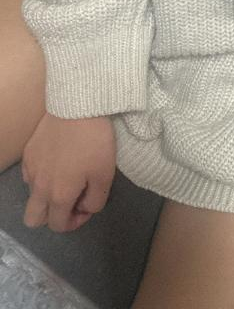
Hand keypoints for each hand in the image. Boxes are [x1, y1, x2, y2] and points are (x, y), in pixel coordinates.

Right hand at [21, 112, 116, 232]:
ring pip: (31, 196)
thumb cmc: (95, 142)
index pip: (57, 225)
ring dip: (46, 195)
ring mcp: (30, 168)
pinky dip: (41, 176)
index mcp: (58, 196)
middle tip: (72, 199)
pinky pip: (29, 175)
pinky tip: (58, 161)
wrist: (78, 107)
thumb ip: (95, 200)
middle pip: (33, 219)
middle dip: (51, 216)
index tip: (87, 206)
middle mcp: (38, 186)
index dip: (74, 222)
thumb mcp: (105, 175)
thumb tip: (84, 207)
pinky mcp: (27, 152)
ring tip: (67, 176)